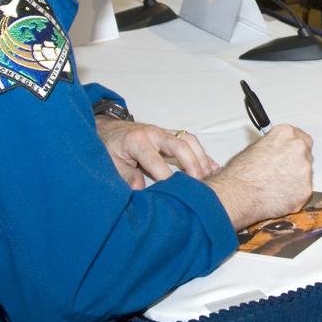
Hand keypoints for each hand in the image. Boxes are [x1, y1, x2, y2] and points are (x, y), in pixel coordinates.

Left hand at [95, 116, 218, 189]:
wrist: (108, 129)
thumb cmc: (109, 147)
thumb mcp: (111, 163)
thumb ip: (126, 175)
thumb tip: (139, 189)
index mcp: (137, 140)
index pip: (155, 159)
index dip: (165, 176)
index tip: (174, 192)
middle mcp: (154, 133)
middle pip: (179, 145)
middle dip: (191, 163)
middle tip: (199, 182)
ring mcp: (164, 133)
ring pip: (189, 141)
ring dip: (201, 158)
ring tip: (209, 176)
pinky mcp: (171, 136)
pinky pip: (191, 142)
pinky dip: (203, 155)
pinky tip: (213, 168)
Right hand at [206, 124, 314, 231]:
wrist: (237, 195)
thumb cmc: (239, 174)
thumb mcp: (254, 149)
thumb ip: (273, 147)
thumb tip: (276, 150)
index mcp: (286, 134)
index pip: (301, 138)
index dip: (294, 149)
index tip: (291, 154)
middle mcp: (298, 148)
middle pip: (306, 156)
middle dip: (296, 165)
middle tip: (281, 174)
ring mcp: (304, 169)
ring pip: (306, 175)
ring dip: (295, 181)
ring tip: (275, 187)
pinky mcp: (306, 190)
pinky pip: (304, 193)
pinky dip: (294, 196)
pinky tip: (278, 197)